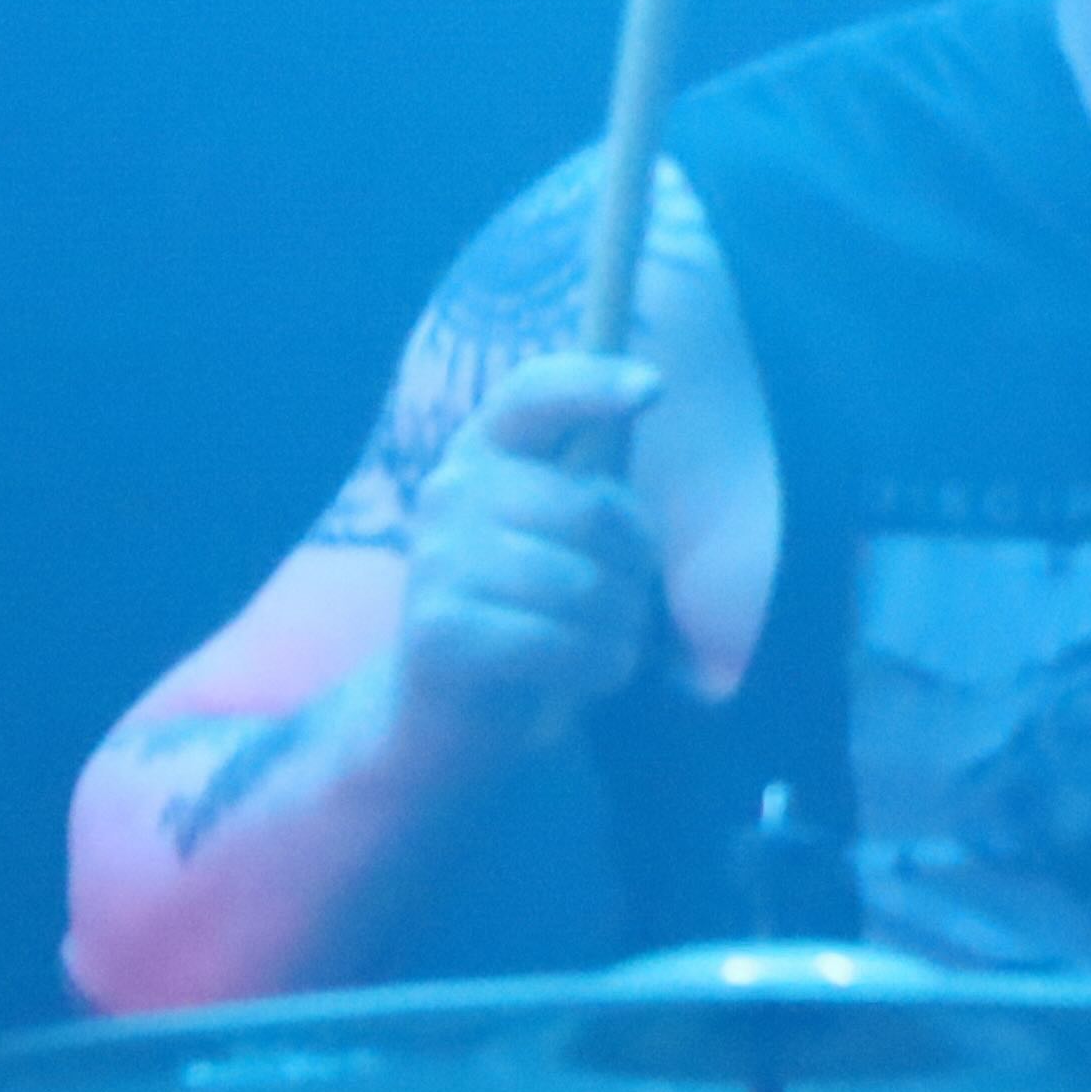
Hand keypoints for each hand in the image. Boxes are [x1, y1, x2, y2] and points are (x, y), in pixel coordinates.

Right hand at [385, 354, 670, 765]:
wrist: (450, 706)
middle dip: (635, 568)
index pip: (533, 394)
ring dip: (620, 627)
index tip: (655, 388)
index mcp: (483, 451)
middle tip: (631, 602)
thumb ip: (598, 486)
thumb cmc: (532, 605)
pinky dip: (594, 667)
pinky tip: (588, 671)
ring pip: (580, 586)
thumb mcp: (562, 537)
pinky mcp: (437, 631)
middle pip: (589, 510)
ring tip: (610, 641)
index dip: (593, 385)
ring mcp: (435, 560)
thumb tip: (648, 393)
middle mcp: (450, 491)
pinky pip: (556, 644)